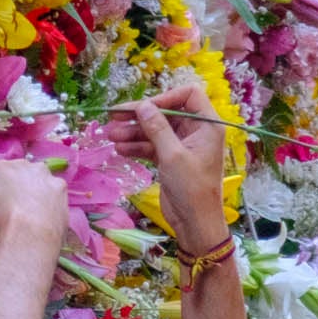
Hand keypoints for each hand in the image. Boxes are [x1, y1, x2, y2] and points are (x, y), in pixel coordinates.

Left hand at [0, 155, 72, 242]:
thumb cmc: (46, 237)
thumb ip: (46, 215)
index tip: (4, 213)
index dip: (14, 201)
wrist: (33, 231)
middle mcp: (35, 170)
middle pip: (10, 182)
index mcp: (54, 184)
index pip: (28, 189)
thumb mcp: (55, 223)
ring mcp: (15, 169)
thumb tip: (37, 221)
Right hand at [122, 71, 230, 253]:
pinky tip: (120, 149)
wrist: (195, 223)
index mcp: (207, 124)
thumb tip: (142, 105)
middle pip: (165, 112)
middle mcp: (196, 131)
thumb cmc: (192, 188)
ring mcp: (182, 145)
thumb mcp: (173, 156)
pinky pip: (151, 145)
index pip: (188, 95)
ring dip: (133, 131)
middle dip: (140, 116)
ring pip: (155, 129)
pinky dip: (136, 146)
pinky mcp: (170, 158)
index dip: (165, 98)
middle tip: (114, 117)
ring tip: (110, 135)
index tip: (143, 108)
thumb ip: (157, 128)